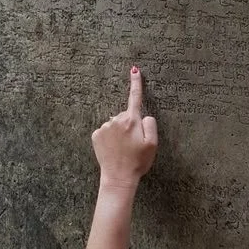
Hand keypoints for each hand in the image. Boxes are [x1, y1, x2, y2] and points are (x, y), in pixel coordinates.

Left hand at [91, 68, 157, 188]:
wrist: (119, 178)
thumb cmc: (138, 162)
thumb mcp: (153, 144)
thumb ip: (151, 124)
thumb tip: (143, 115)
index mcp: (132, 120)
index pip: (135, 97)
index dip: (136, 82)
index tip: (134, 69)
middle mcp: (116, 120)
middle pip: (126, 116)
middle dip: (130, 125)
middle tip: (133, 144)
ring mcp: (104, 127)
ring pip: (115, 124)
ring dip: (120, 133)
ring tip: (123, 149)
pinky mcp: (96, 135)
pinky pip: (106, 131)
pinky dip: (110, 138)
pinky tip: (113, 149)